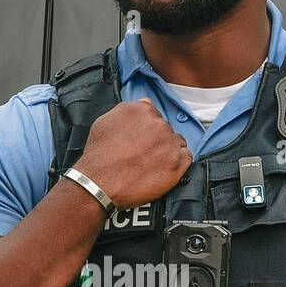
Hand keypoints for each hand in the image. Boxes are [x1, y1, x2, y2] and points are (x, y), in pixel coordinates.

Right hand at [77, 98, 192, 208]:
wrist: (99, 183)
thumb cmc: (99, 155)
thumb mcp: (105, 122)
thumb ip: (127, 110)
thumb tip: (145, 103)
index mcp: (142, 110)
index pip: (154, 115)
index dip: (148, 131)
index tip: (141, 142)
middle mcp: (158, 123)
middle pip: (166, 129)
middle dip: (158, 141)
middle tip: (144, 156)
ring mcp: (169, 143)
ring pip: (178, 142)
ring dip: (169, 151)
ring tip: (152, 165)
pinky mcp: (177, 163)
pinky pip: (186, 158)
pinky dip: (178, 163)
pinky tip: (163, 170)